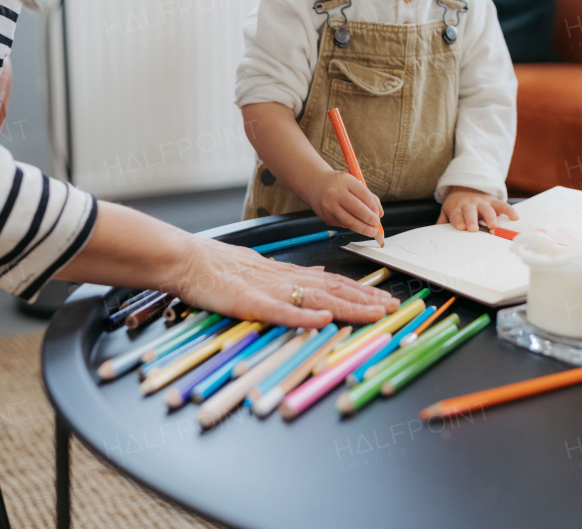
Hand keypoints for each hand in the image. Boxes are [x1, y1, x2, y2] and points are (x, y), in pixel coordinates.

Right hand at [173, 236, 397, 328]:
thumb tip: (322, 275)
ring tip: (374, 313)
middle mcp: (285, 281)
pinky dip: (304, 317)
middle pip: (333, 291)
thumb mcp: (263, 268)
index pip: (333, 284)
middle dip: (366, 300)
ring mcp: (270, 292)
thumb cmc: (219, 268)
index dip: (361, 292)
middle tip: (393, 307)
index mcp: (288, 276)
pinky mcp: (251, 304)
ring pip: (317, 300)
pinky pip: (281, 312)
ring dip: (349, 308)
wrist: (187, 261)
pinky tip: (324, 321)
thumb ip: (293, 275)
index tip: (384, 298)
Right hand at [307, 169, 383, 237]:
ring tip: (372, 231)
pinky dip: (353, 226)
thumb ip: (368, 196)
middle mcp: (335, 193)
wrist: (315, 185)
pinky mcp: (326, 218)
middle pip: (357, 209)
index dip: (373, 207)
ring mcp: (329, 206)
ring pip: (350, 221)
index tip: (379, 214)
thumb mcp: (353, 183)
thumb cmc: (339, 184)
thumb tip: (380, 213)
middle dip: (370, 219)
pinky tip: (358, 225)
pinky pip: (343, 224)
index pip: (364, 195)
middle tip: (377, 224)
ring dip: (363, 228)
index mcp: (345, 181)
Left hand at [438, 186, 518, 231]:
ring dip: (490, 217)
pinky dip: (509, 211)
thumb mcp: (447, 210)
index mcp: (457, 208)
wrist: (465, 186)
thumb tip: (436, 233)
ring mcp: (482, 202)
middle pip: (470, 212)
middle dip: (472, 220)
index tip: (461, 227)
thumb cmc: (457, 204)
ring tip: (493, 226)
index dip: (458, 220)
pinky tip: (515, 217)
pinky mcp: (493, 201)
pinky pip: (502, 205)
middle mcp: (470, 205)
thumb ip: (443, 221)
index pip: (457, 215)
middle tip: (473, 228)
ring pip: (487, 209)